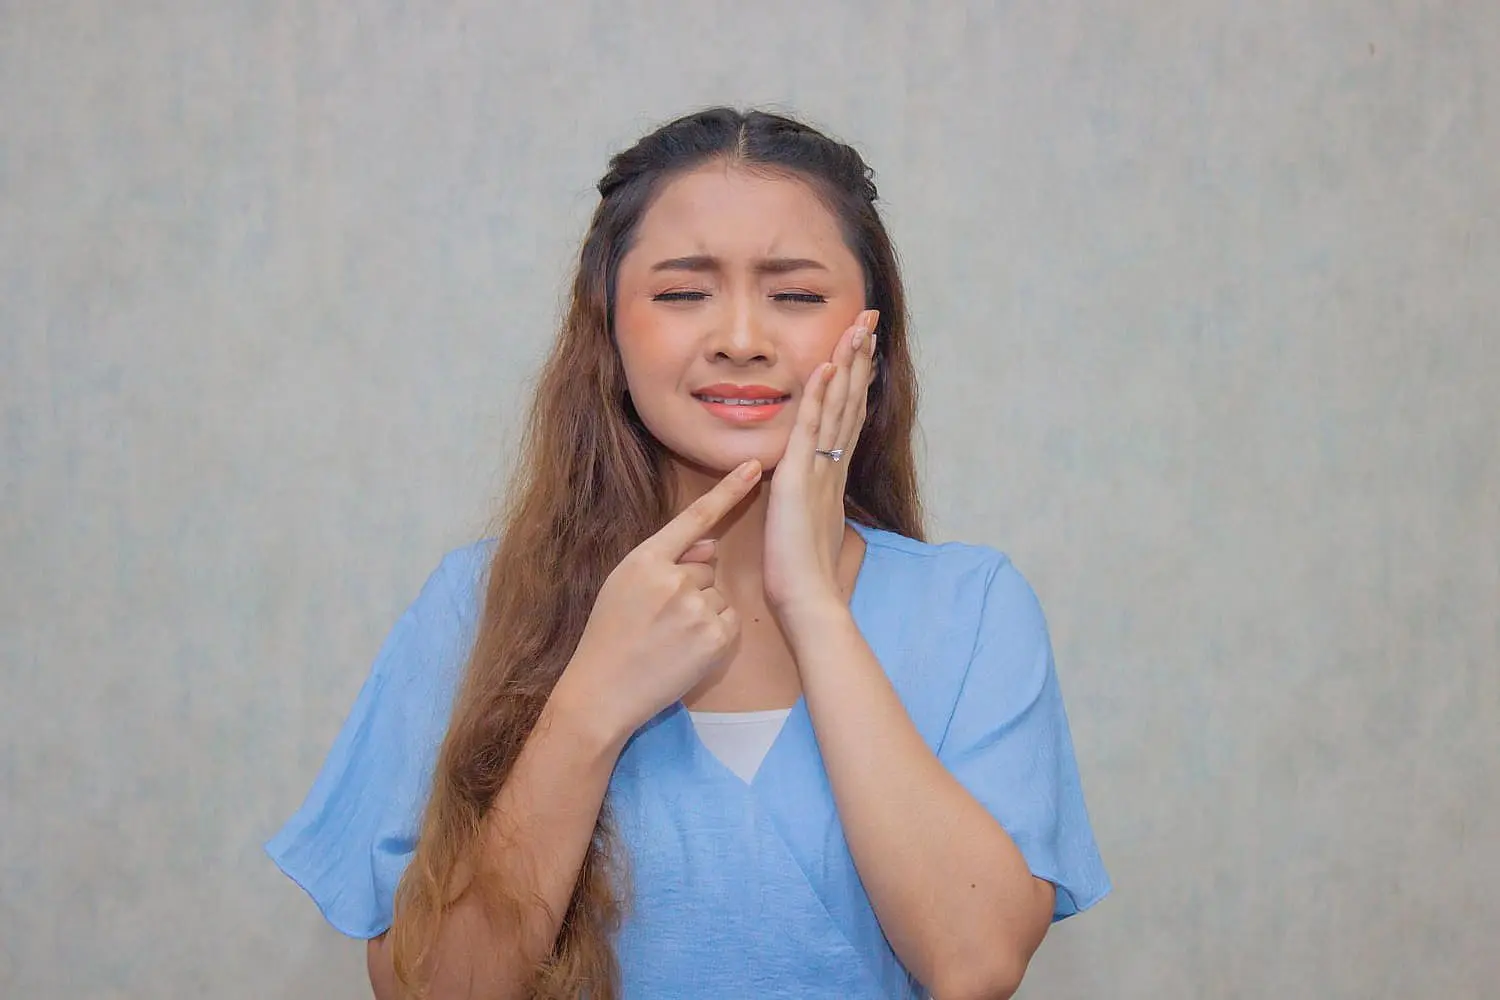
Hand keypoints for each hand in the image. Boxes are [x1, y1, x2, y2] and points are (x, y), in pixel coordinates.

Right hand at [561, 460, 763, 740]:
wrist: (603, 690)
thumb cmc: (609, 634)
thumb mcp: (623, 584)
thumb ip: (667, 558)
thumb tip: (711, 544)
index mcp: (646, 559)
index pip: (695, 516)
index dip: (729, 489)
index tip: (755, 465)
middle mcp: (675, 579)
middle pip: (706, 567)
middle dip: (690, 587)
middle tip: (659, 619)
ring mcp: (697, 609)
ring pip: (717, 594)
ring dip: (702, 611)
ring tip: (669, 638)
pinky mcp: (716, 638)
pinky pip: (729, 620)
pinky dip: (714, 634)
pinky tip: (686, 650)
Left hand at [763, 309, 878, 623]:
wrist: (808, 600)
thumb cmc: (804, 576)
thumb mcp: (806, 529)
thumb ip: (812, 506)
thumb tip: (812, 500)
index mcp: (830, 477)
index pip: (846, 418)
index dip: (856, 382)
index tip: (863, 350)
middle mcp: (831, 466)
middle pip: (849, 401)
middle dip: (859, 359)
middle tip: (868, 321)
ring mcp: (819, 469)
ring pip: (837, 406)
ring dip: (846, 364)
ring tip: (856, 328)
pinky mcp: (801, 478)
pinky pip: (812, 429)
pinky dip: (821, 396)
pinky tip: (828, 366)